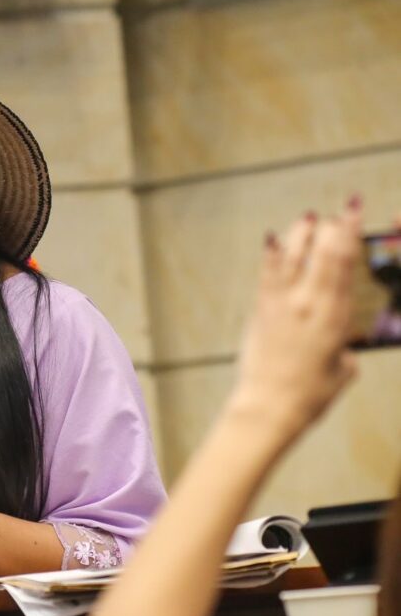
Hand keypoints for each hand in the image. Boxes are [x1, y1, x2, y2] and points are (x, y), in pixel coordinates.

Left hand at [228, 199, 362, 443]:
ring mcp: (282, 304)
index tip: (355, 214)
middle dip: (334, 227)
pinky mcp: (261, 310)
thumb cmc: (309, 395)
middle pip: (324, 254)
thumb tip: (341, 343)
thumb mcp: (343, 369)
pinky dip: (272, 253)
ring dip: (302, 234)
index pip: (346, 266)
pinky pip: (267, 273)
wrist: (269, 406)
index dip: (351, 235)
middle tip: (342, 209)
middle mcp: (310, 304)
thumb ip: (345, 348)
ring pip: (294, 257)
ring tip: (310, 217)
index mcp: (336, 318)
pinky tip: (274, 238)